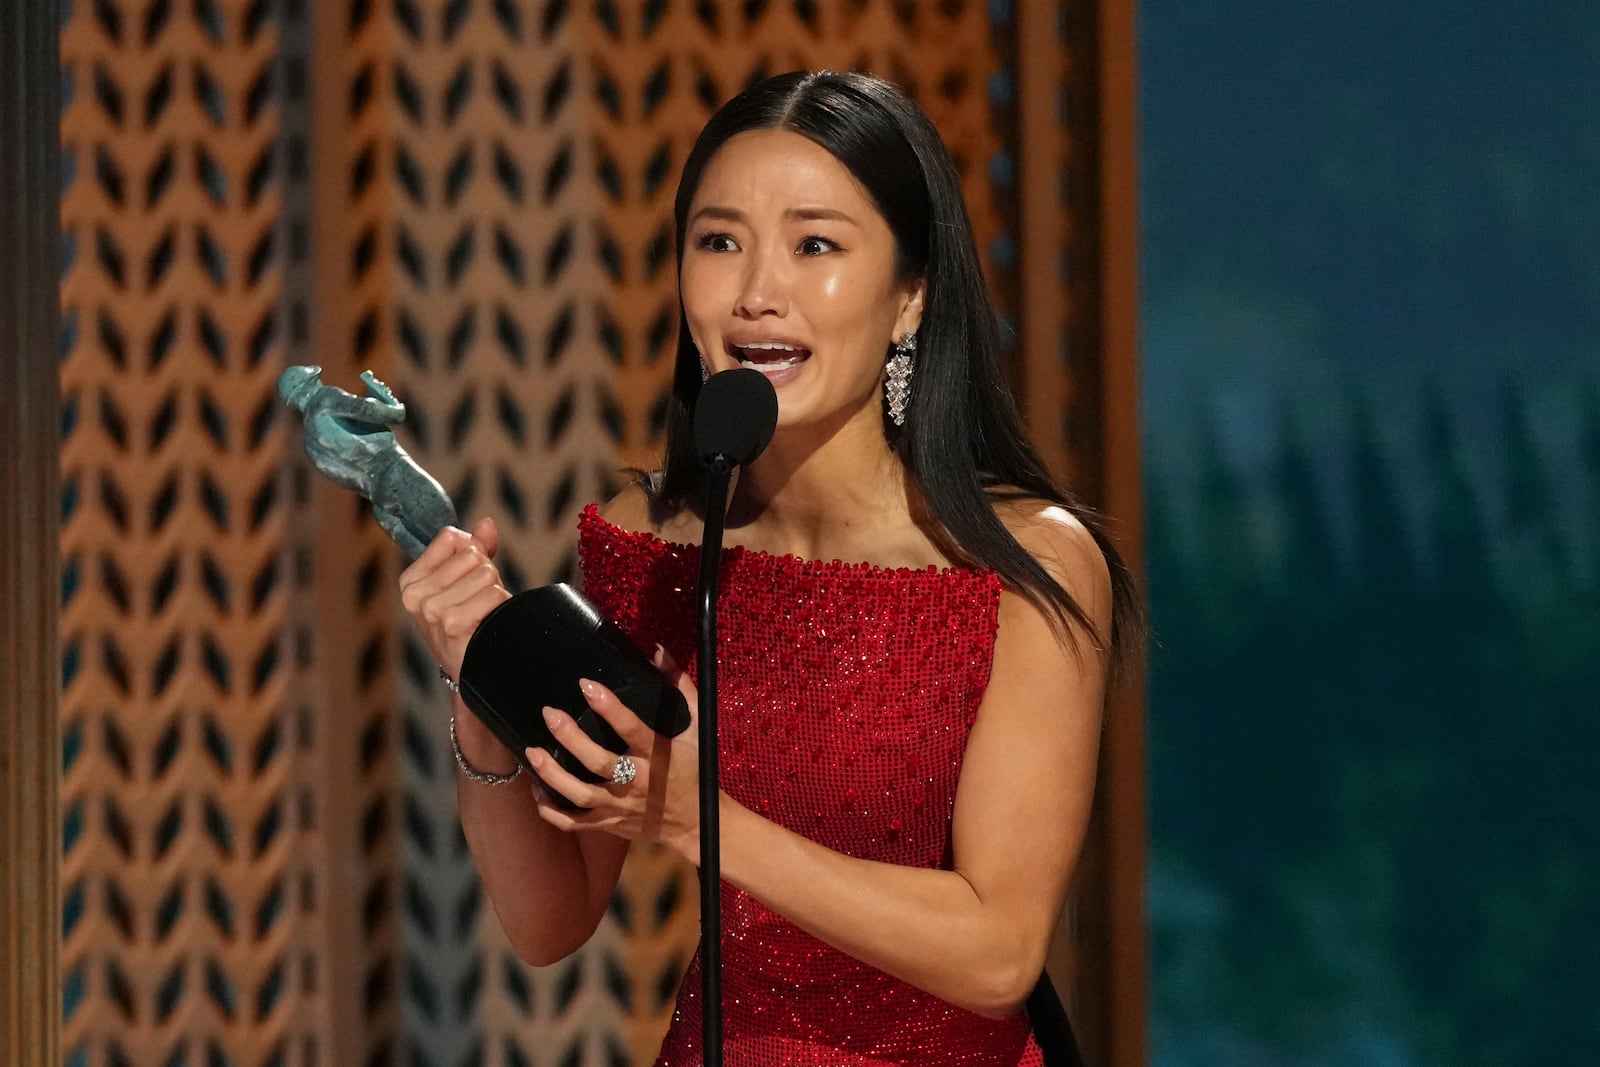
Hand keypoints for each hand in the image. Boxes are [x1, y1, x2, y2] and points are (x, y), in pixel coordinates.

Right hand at [398, 516, 510, 680]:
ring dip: (494, 593)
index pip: (452, 538)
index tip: (467, 580)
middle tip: (478, 602)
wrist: (473, 670)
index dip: (472, 554)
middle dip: (486, 575)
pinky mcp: (453, 624)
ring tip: (482, 614)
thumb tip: (487, 523)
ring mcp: (432, 611)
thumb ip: (476, 548)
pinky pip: (494, 594)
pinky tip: (488, 623)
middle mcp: (415, 596)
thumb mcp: (466, 581)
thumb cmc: (470, 622)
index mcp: (411, 581)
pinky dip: (500, 606)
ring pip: (486, 574)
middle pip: (472, 555)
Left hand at [529, 647, 704, 861]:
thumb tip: (657, 651)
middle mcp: (636, 781)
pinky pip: (574, 823)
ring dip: (553, 776)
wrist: (696, 822)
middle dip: (571, 738)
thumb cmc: (694, 771)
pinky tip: (537, 791)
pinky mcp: (610, 824)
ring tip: (531, 752)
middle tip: (550, 714)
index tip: (586, 684)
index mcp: (657, 755)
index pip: (631, 727)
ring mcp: (620, 806)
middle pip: (598, 761)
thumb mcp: (696, 728)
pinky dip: (552, 810)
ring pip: (580, 794)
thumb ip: (679, 688)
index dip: (608, 706)